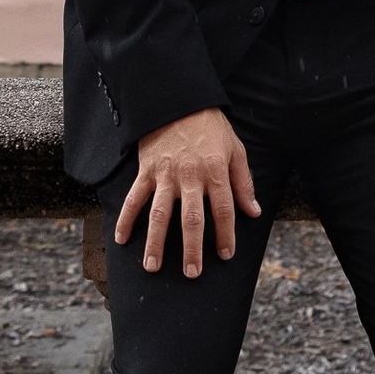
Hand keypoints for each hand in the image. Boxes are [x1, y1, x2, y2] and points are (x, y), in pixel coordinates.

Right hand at [116, 109, 261, 276]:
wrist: (178, 101)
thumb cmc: (210, 127)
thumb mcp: (234, 149)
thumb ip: (243, 182)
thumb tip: (253, 212)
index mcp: (215, 171)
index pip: (223, 210)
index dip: (226, 234)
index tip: (226, 255)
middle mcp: (190, 176)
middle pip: (191, 218)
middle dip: (192, 248)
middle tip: (193, 273)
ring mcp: (165, 175)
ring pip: (160, 214)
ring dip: (156, 242)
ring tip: (153, 266)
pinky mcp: (146, 171)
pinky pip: (134, 198)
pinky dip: (126, 219)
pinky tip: (121, 239)